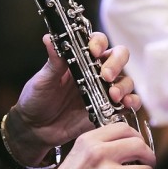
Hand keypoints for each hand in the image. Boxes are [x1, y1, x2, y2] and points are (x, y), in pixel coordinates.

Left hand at [7, 32, 142, 162]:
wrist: (35, 130)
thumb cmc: (36, 100)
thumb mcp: (42, 80)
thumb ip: (52, 61)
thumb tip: (49, 38)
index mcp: (79, 60)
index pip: (98, 42)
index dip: (99, 43)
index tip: (93, 51)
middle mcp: (95, 72)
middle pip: (118, 57)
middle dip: (116, 63)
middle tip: (105, 75)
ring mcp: (103, 90)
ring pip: (125, 79)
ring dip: (123, 85)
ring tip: (112, 95)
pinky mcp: (108, 109)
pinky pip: (128, 102)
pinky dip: (132, 101)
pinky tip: (125, 105)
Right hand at [22, 122, 155, 168]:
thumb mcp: (77, 156)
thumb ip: (101, 147)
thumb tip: (132, 147)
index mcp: (89, 141)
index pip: (126, 129)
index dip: (137, 139)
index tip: (138, 150)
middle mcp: (99, 155)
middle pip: (141, 147)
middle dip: (149, 158)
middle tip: (146, 167)